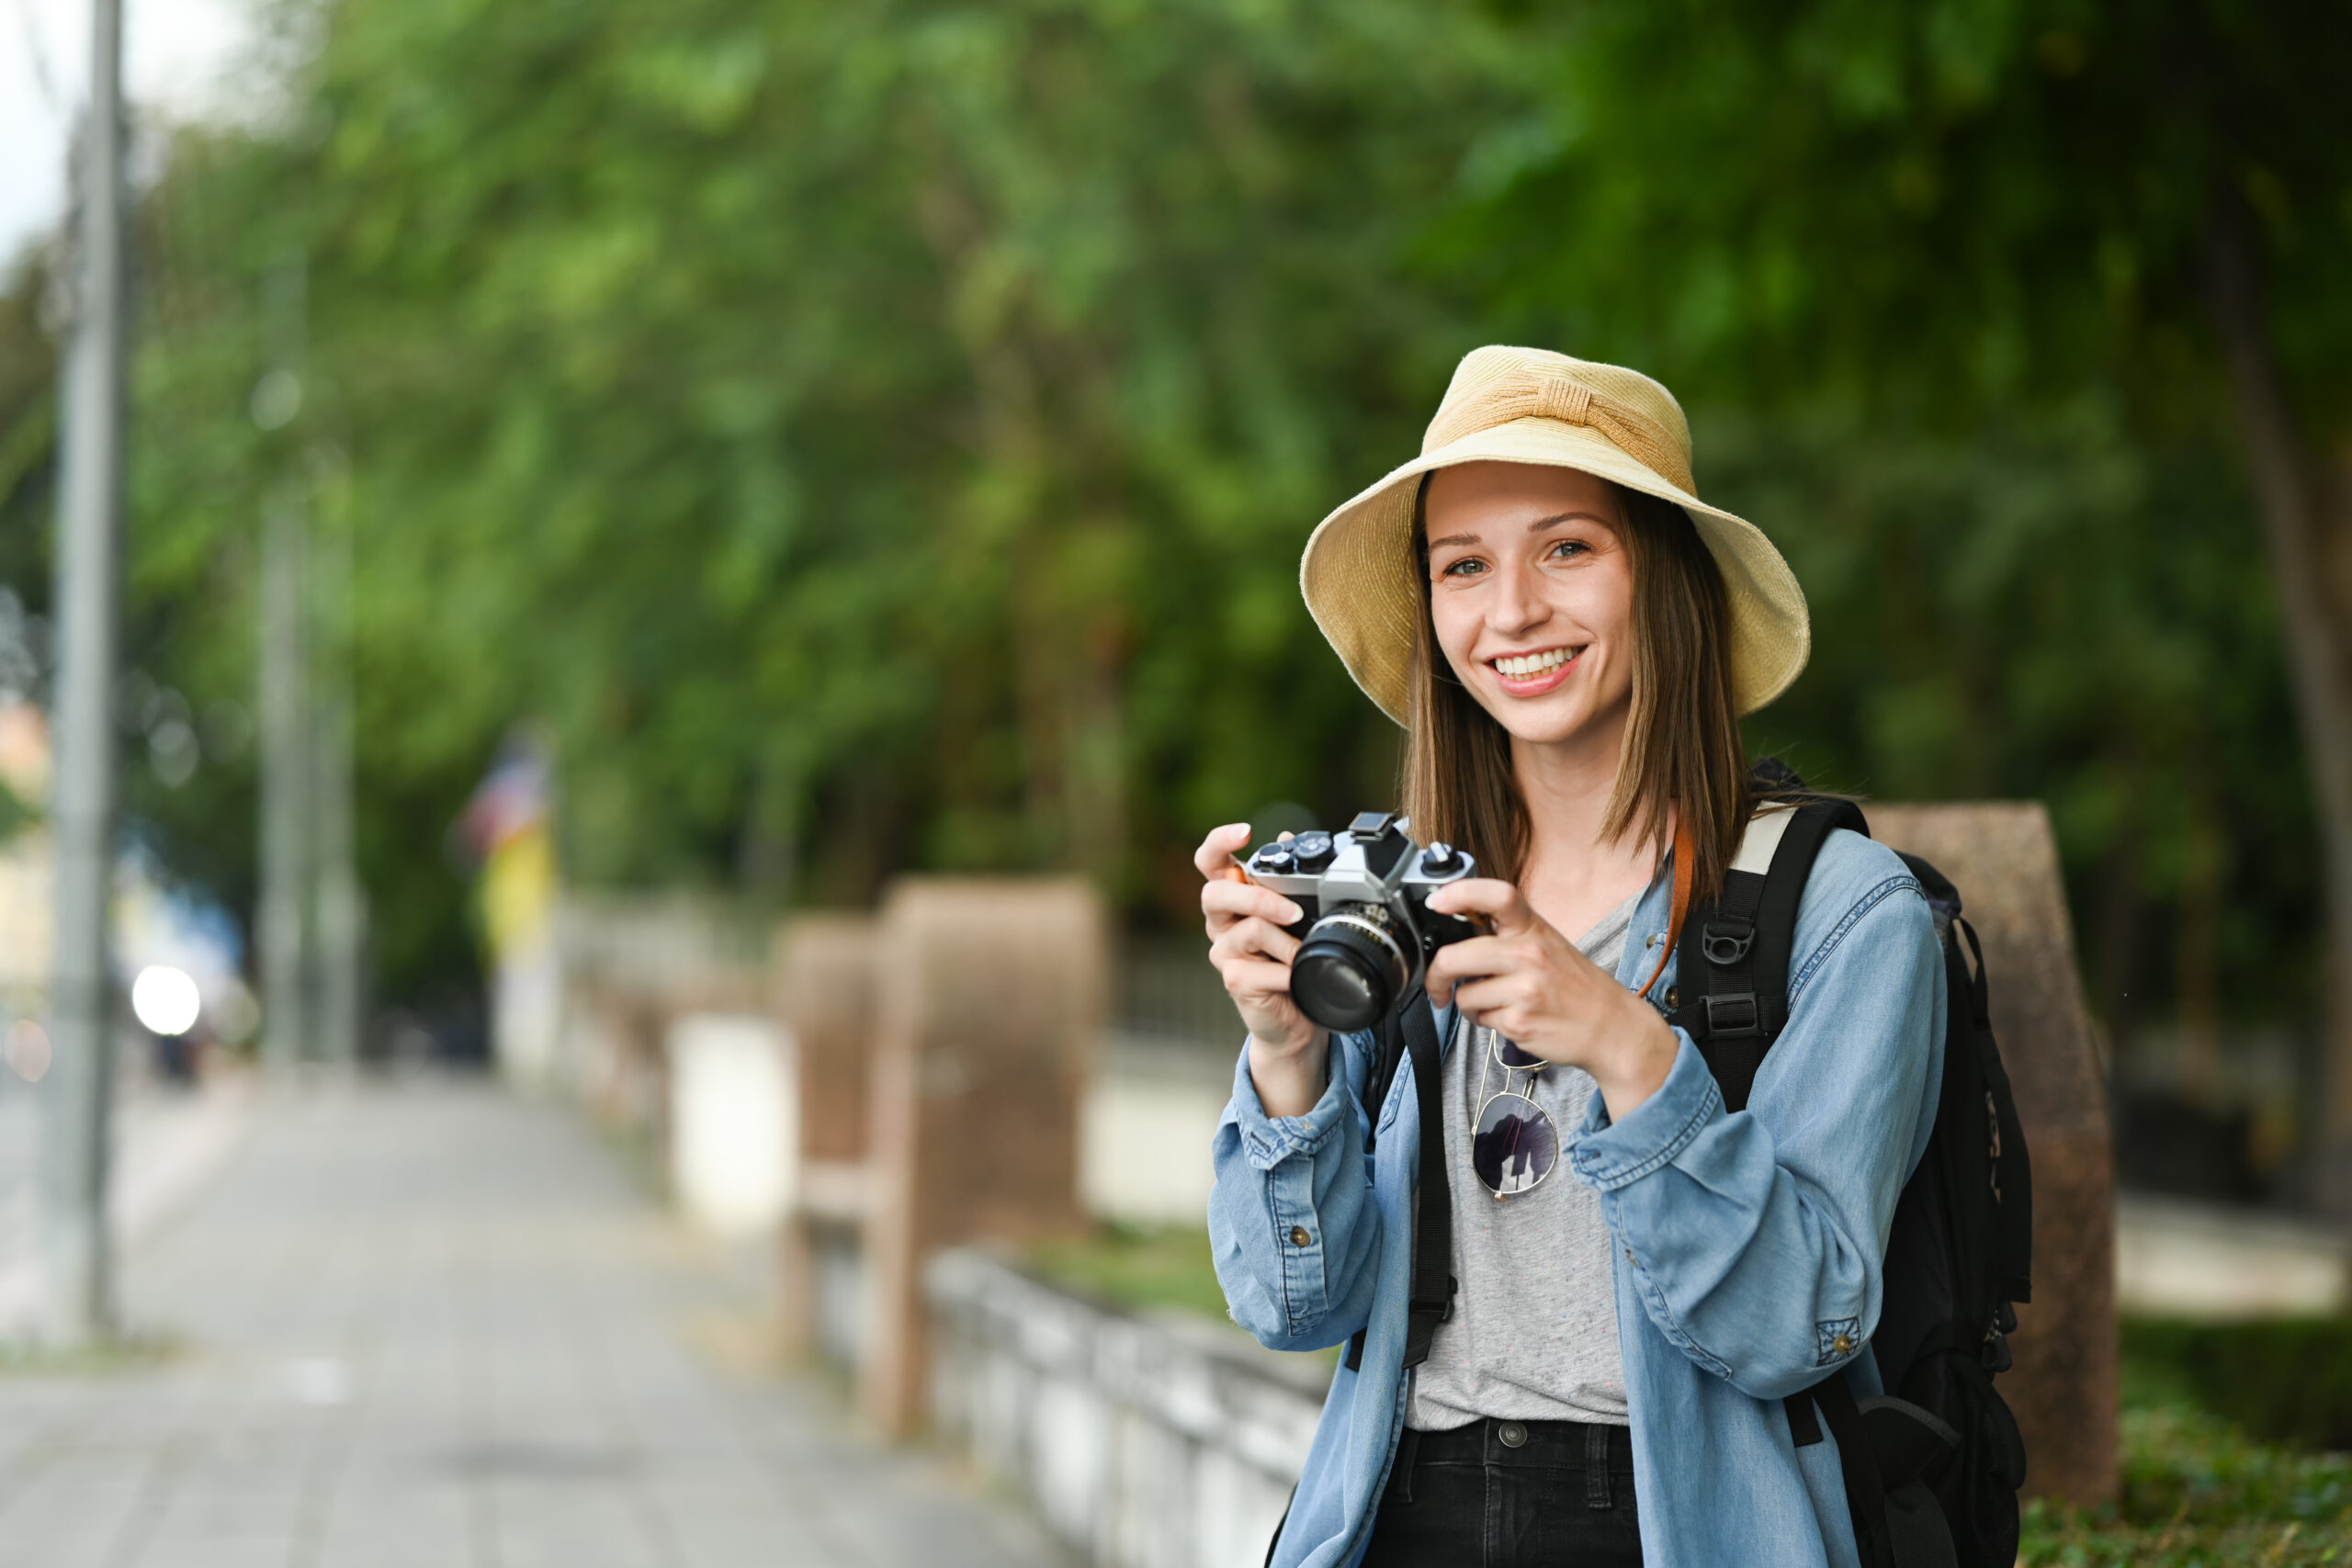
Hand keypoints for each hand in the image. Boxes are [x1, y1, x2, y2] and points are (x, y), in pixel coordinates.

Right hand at [1195, 823, 1327, 1115]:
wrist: (1297, 1017)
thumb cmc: (1294, 960)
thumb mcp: (1297, 914)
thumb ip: (1288, 878)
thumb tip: (1288, 835)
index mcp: (1233, 896)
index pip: (1210, 861)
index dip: (1219, 842)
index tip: (1245, 832)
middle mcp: (1221, 921)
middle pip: (1215, 894)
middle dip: (1257, 898)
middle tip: (1294, 913)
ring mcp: (1224, 952)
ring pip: (1248, 931)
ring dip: (1286, 942)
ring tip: (1302, 952)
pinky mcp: (1234, 980)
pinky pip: (1260, 969)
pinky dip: (1286, 972)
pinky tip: (1295, 978)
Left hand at [1424, 878, 1677, 1118]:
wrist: (1613, 1027)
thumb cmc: (1576, 985)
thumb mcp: (1548, 944)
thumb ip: (1507, 934)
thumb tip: (1455, 929)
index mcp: (1533, 928)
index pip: (1496, 895)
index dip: (1459, 893)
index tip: (1435, 902)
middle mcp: (1529, 954)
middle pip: (1455, 957)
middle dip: (1436, 976)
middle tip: (1438, 985)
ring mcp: (1524, 989)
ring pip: (1464, 995)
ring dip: (1470, 1004)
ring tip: (1496, 1003)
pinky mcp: (1520, 1021)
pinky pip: (1479, 1019)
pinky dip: (1486, 1021)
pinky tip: (1511, 1017)